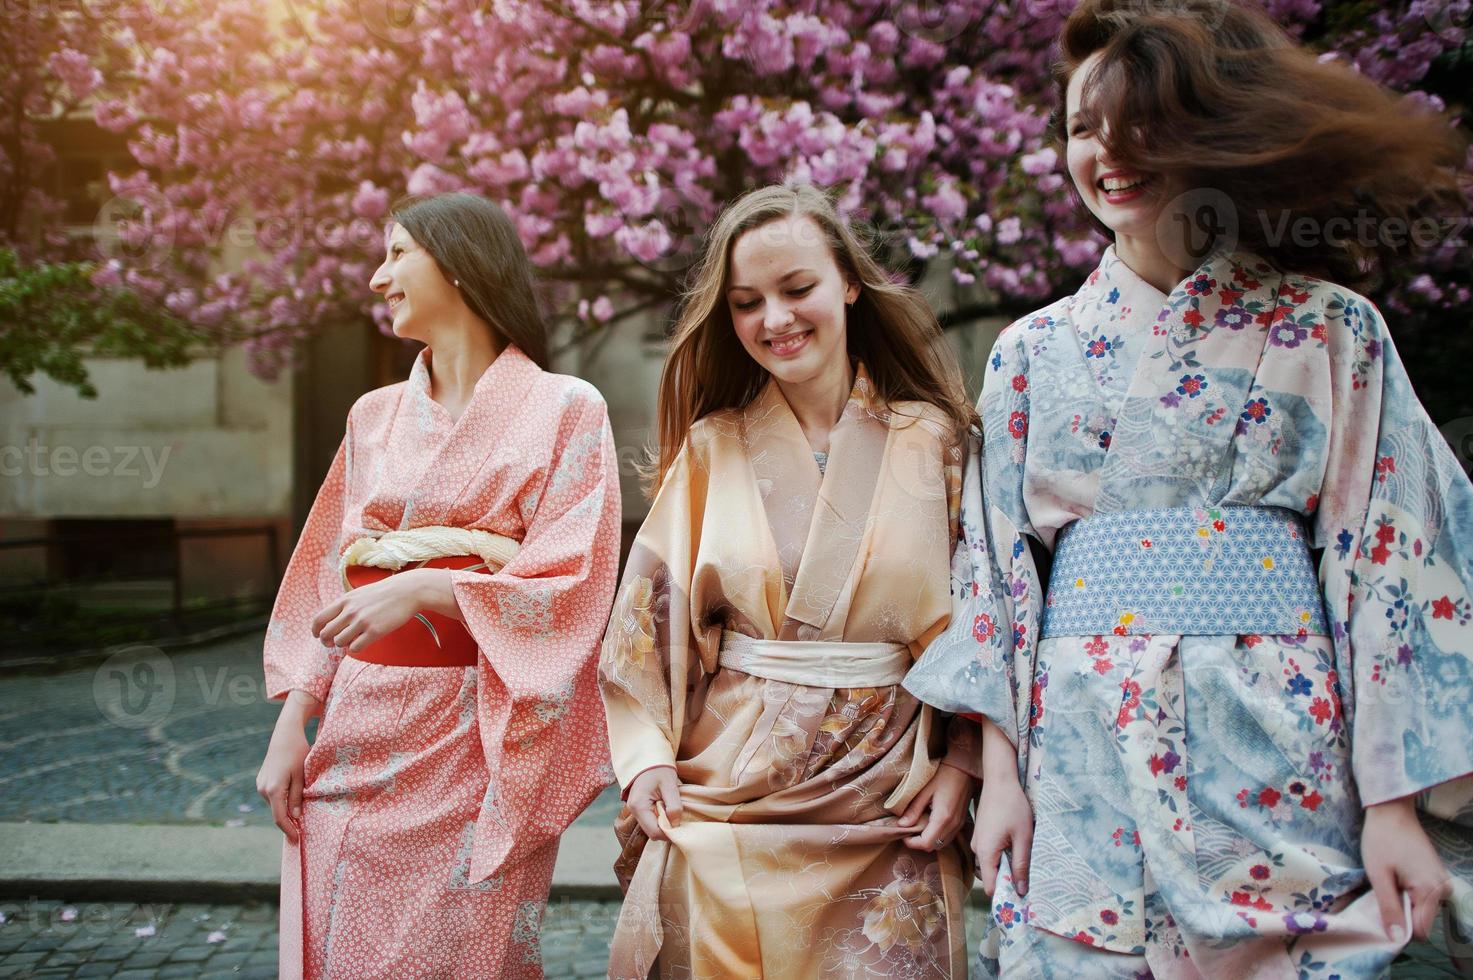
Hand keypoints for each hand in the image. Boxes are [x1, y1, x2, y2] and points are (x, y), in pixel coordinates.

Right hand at [256, 690, 321, 843]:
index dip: (289, 830)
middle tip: (302, 831)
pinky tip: (292, 802)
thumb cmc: (297, 753)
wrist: (285, 735)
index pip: (280, 818)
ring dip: (285, 811)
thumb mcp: (302, 776)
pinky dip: (281, 802)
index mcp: (274, 790)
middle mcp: (263, 789)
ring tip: (300, 817)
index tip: (297, 840)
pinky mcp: (261, 781)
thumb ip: (298, 797)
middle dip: (288, 822)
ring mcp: (260, 785)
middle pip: (276, 813)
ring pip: (274, 805)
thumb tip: (296, 817)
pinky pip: (272, 797)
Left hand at [312, 569, 442, 652]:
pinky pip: (355, 648)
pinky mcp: (374, 631)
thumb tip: (334, 619)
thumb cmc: (384, 593)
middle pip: (326, 634)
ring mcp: (362, 622)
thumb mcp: (360, 593)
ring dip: (343, 644)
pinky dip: (355, 648)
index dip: (315, 630)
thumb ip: (346, 605)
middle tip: (333, 643)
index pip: (319, 619)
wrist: (407, 591)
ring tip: (352, 640)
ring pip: (339, 642)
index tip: (318, 635)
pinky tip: (362, 642)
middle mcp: (350, 611)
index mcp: (344, 601)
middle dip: (327, 641)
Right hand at [624, 766, 682, 841]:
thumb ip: (674, 805)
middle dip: (667, 829)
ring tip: (673, 811)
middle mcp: (634, 811)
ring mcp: (636, 810)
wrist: (649, 758)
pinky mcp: (640, 808)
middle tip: (679, 817)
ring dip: (665, 824)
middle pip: (652, 832)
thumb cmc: (659, 769)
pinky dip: (661, 818)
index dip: (669, 832)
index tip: (681, 824)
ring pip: (652, 827)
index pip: (654, 832)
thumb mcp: (669, 785)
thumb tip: (675, 824)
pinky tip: (668, 809)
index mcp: (638, 806)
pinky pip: (652, 820)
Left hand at [899, 763, 975, 850]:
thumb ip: (913, 810)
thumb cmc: (944, 775)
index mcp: (942, 818)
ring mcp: (959, 824)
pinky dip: (937, 836)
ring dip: (928, 840)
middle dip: (919, 842)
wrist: (964, 768)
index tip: (903, 833)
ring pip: (941, 843)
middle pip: (933, 846)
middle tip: (909, 830)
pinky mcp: (961, 821)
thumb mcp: (924, 790)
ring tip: (918, 826)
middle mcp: (953, 825)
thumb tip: (902, 825)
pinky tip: (930, 823)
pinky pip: (948, 837)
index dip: (912, 842)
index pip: (926, 843)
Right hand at [972, 768, 1032, 896]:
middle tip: (1029, 878)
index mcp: (986, 853)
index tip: (1022, 897)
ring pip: (992, 864)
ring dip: (1006, 866)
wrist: (1000, 780)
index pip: (990, 887)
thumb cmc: (1013, 807)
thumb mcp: (1023, 837)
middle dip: (1008, 881)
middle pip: (991, 876)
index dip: (1005, 894)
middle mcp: (978, 849)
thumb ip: (1021, 864)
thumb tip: (1021, 890)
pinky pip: (991, 852)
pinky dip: (1003, 855)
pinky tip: (1016, 845)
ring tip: (1024, 859)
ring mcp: (978, 840)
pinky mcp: (982, 833)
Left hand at [1363, 796, 1450, 940]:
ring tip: (1388, 883)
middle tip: (1381, 894)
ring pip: (1421, 909)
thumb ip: (1389, 908)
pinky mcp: (1436, 876)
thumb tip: (1397, 938)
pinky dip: (1407, 894)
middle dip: (1400, 914)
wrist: (1392, 811)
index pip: (1420, 930)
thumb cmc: (1381, 840)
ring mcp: (1442, 882)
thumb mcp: (1379, 876)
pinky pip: (1422, 897)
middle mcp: (1443, 889)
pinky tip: (1395, 878)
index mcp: (1431, 891)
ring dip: (1403, 903)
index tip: (1381, 914)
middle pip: (1421, 920)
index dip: (1399, 928)